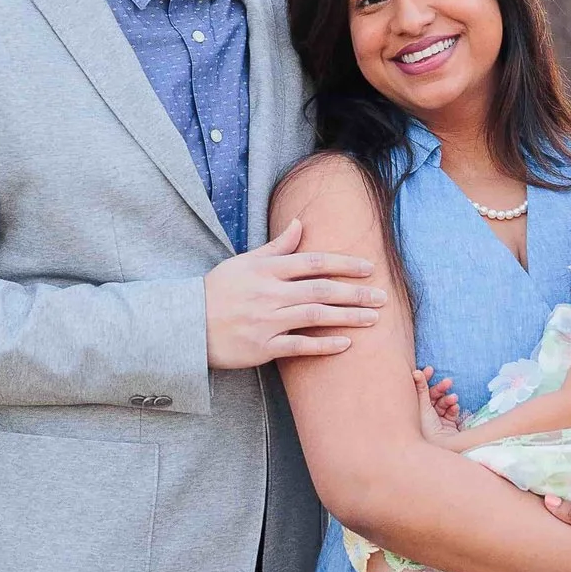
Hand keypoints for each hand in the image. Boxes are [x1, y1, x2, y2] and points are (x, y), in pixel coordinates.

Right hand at [204, 219, 381, 367]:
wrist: (187, 325)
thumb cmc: (218, 291)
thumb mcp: (245, 262)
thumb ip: (277, 246)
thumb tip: (300, 223)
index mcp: (266, 270)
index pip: (313, 262)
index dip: (343, 264)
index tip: (369, 268)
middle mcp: (269, 294)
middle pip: (321, 290)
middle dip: (355, 293)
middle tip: (382, 296)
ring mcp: (266, 321)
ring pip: (315, 317)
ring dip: (347, 317)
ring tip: (373, 319)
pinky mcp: (262, 348)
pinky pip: (299, 346)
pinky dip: (323, 345)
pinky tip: (346, 344)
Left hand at [413, 365, 461, 445]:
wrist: (440, 448)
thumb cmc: (426, 428)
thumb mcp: (422, 406)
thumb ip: (420, 388)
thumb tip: (416, 371)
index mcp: (415, 410)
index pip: (419, 391)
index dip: (424, 379)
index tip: (430, 369)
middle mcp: (425, 416)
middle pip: (432, 396)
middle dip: (440, 388)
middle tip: (448, 381)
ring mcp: (437, 421)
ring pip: (443, 403)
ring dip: (448, 399)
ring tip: (453, 398)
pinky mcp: (448, 426)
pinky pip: (451, 412)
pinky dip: (453, 408)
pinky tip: (455, 407)